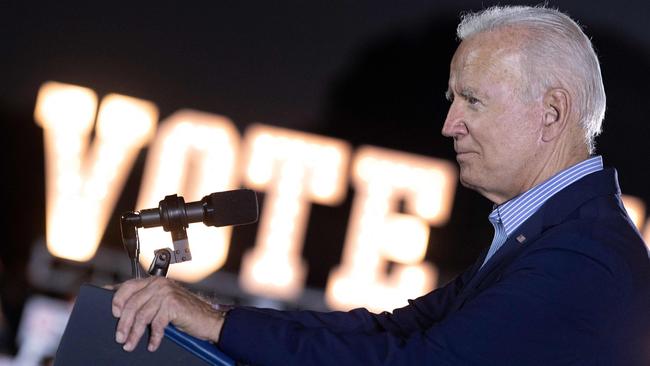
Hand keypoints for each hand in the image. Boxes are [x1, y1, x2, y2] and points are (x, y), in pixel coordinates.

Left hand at [111, 276, 225, 351]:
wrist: (209, 319)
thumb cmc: (186, 313)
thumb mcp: (163, 303)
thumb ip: (147, 302)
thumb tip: (123, 310)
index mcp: (155, 281)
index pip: (128, 286)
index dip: (117, 300)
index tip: (112, 314)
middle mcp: (159, 284)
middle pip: (132, 304)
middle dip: (123, 324)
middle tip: (119, 338)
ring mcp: (166, 293)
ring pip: (141, 316)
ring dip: (134, 334)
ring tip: (129, 345)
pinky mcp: (173, 305)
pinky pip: (156, 324)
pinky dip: (153, 337)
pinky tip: (152, 345)